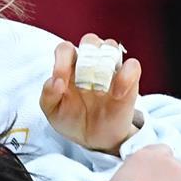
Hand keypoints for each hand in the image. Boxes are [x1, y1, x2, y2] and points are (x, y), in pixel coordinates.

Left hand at [40, 34, 141, 153]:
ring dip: (103, 65)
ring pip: (110, 46)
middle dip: (85, 57)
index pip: (65, 49)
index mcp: (69, 66)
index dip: (62, 60)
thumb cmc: (72, 119)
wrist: (95, 139)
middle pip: (90, 40)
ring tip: (98, 91)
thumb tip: (55, 82)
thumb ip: (48, 96)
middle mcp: (90, 63)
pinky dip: (125, 76)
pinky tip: (116, 95)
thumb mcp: (53, 112)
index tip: (60, 82)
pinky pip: (132, 66)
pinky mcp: (129, 81)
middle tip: (82, 83)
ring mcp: (110, 70)